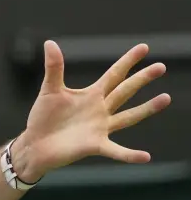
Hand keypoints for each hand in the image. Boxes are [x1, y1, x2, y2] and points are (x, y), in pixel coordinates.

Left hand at [13, 41, 171, 181]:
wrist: (34, 143)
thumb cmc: (43, 117)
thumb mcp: (50, 90)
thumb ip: (54, 67)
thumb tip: (49, 42)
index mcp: (91, 95)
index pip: (114, 74)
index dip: (127, 61)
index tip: (144, 47)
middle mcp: (100, 110)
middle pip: (125, 91)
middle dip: (142, 79)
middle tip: (161, 66)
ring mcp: (100, 128)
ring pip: (128, 117)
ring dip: (147, 109)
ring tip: (165, 98)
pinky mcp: (95, 145)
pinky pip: (116, 151)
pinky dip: (130, 155)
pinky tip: (145, 156)